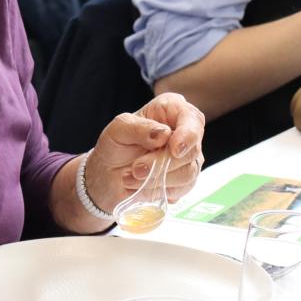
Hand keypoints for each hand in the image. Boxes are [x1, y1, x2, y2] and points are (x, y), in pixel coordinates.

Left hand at [85, 92, 205, 209]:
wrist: (108, 174)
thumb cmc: (115, 145)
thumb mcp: (118, 130)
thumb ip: (139, 128)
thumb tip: (164, 134)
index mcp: (172, 110)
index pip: (192, 118)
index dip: (188, 134)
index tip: (174, 149)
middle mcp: (186, 133)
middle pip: (191, 151)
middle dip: (161, 163)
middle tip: (136, 168)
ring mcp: (189, 158)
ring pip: (188, 173)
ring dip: (155, 179)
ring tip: (130, 177)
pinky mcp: (185, 181)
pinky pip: (181, 190)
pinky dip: (156, 190)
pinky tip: (139, 186)